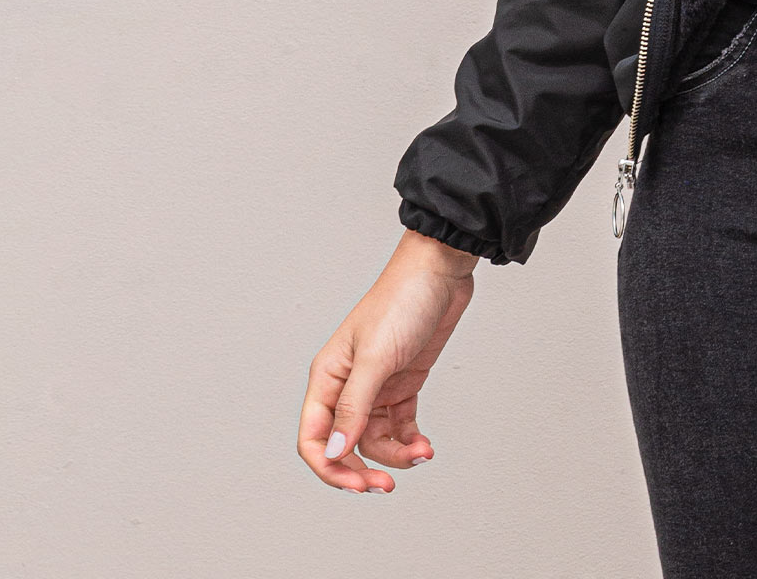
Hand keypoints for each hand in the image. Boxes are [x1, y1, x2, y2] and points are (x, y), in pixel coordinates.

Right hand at [298, 229, 478, 491]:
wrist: (442, 269)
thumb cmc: (402, 300)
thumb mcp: (376, 356)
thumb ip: (354, 406)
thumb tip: (336, 451)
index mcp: (327, 376)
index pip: (314, 437)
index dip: (330, 467)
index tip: (357, 484)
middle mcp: (348, 384)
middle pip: (345, 445)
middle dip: (363, 469)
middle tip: (386, 486)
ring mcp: (377, 385)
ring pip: (376, 439)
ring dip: (395, 455)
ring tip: (421, 454)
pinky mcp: (404, 382)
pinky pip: (400, 424)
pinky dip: (410, 440)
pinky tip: (424, 446)